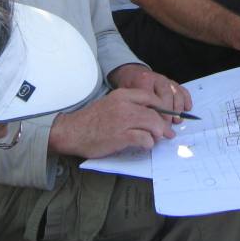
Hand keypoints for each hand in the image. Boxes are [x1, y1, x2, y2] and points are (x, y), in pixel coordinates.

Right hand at [48, 88, 176, 158]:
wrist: (72, 131)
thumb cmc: (91, 120)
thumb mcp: (110, 104)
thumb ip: (128, 106)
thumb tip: (149, 115)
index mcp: (122, 95)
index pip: (151, 97)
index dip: (162, 107)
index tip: (167, 117)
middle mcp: (125, 105)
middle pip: (155, 113)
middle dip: (163, 125)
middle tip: (167, 134)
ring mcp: (123, 120)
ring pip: (153, 124)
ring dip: (158, 134)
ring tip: (155, 140)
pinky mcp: (121, 136)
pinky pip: (145, 138)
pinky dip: (148, 143)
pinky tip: (145, 145)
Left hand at [109, 64, 191, 120]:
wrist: (132, 72)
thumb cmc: (129, 87)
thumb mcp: (126, 94)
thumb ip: (135, 106)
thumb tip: (144, 128)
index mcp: (143, 80)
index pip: (152, 97)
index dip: (155, 113)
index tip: (156, 126)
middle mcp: (156, 78)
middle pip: (166, 95)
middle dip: (168, 112)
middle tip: (167, 126)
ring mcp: (166, 80)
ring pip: (175, 92)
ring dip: (178, 108)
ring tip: (177, 121)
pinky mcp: (172, 82)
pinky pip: (182, 89)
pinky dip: (186, 99)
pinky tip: (187, 108)